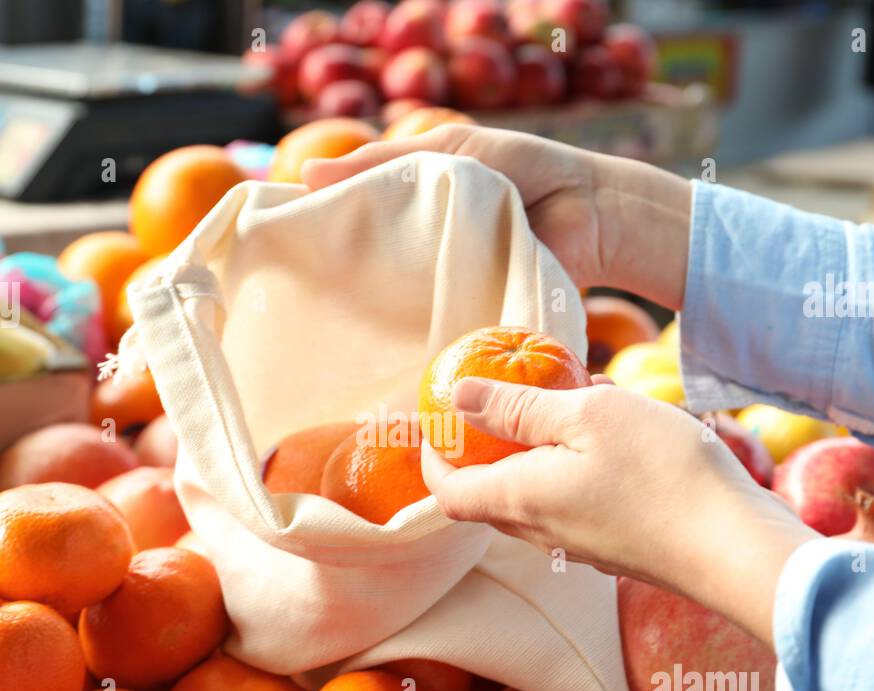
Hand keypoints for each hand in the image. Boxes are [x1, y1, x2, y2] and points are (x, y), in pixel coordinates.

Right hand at [301, 124, 693, 309]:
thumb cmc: (524, 168)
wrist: (590, 209)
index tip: (283, 257)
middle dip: (342, 292)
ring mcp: (448, 292)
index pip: (357, 236)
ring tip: (333, 335)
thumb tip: (303, 174)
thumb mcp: (448, 150)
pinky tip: (387, 357)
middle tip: (299, 304)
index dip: (323, 245)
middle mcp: (425, 260)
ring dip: (378, 322)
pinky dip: (422, 343)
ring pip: (403, 313)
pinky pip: (442, 335)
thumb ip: (382, 162)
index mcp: (413, 217)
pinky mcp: (474, 321)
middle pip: (373, 281)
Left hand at [421, 377, 818, 644]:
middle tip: (504, 397)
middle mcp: (542, 531)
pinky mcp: (618, 545)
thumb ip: (518, 407)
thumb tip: (458, 398)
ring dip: (543, 446)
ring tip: (577, 395)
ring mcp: (582, 544)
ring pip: (539, 492)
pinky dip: (581, 461)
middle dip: (486, 447)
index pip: (447, 492)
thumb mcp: (586, 415)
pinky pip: (579, 498)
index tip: (438, 420)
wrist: (737, 547)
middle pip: (490, 494)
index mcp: (520, 500)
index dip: (433, 458)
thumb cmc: (661, 473)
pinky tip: (622, 425)